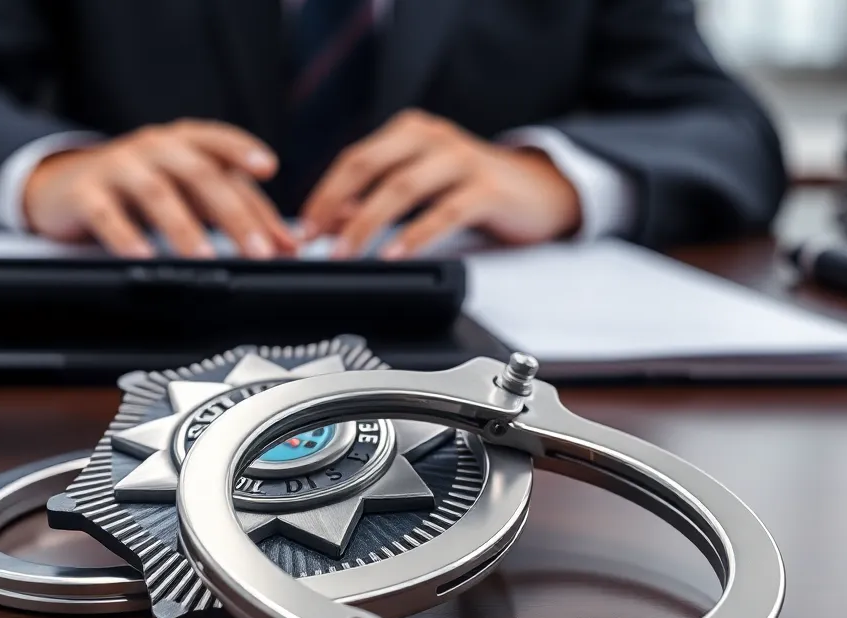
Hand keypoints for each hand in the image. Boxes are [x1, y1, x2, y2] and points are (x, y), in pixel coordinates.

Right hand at [23, 119, 296, 257]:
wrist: (66, 185)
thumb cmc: (144, 188)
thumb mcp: (194, 193)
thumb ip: (243, 212)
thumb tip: (289, 244)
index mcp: (185, 141)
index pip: (219, 143)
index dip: (243, 151)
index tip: (268, 167)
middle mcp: (154, 148)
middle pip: (199, 174)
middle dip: (233, 214)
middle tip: (258, 251)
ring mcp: (118, 167)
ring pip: (156, 194)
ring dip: (184, 228)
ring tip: (206, 258)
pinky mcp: (85, 194)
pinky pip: (106, 214)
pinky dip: (125, 236)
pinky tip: (142, 257)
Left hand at [300, 109, 581, 258]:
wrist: (540, 191)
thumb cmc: (473, 189)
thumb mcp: (421, 188)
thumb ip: (377, 199)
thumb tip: (333, 221)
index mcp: (410, 132)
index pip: (354, 159)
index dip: (324, 193)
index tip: (305, 227)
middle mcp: (433, 137)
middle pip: (369, 166)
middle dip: (335, 206)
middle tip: (316, 241)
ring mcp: (461, 159)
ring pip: (401, 188)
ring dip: (365, 223)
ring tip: (346, 254)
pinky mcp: (488, 188)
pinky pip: (443, 212)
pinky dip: (414, 236)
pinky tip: (394, 255)